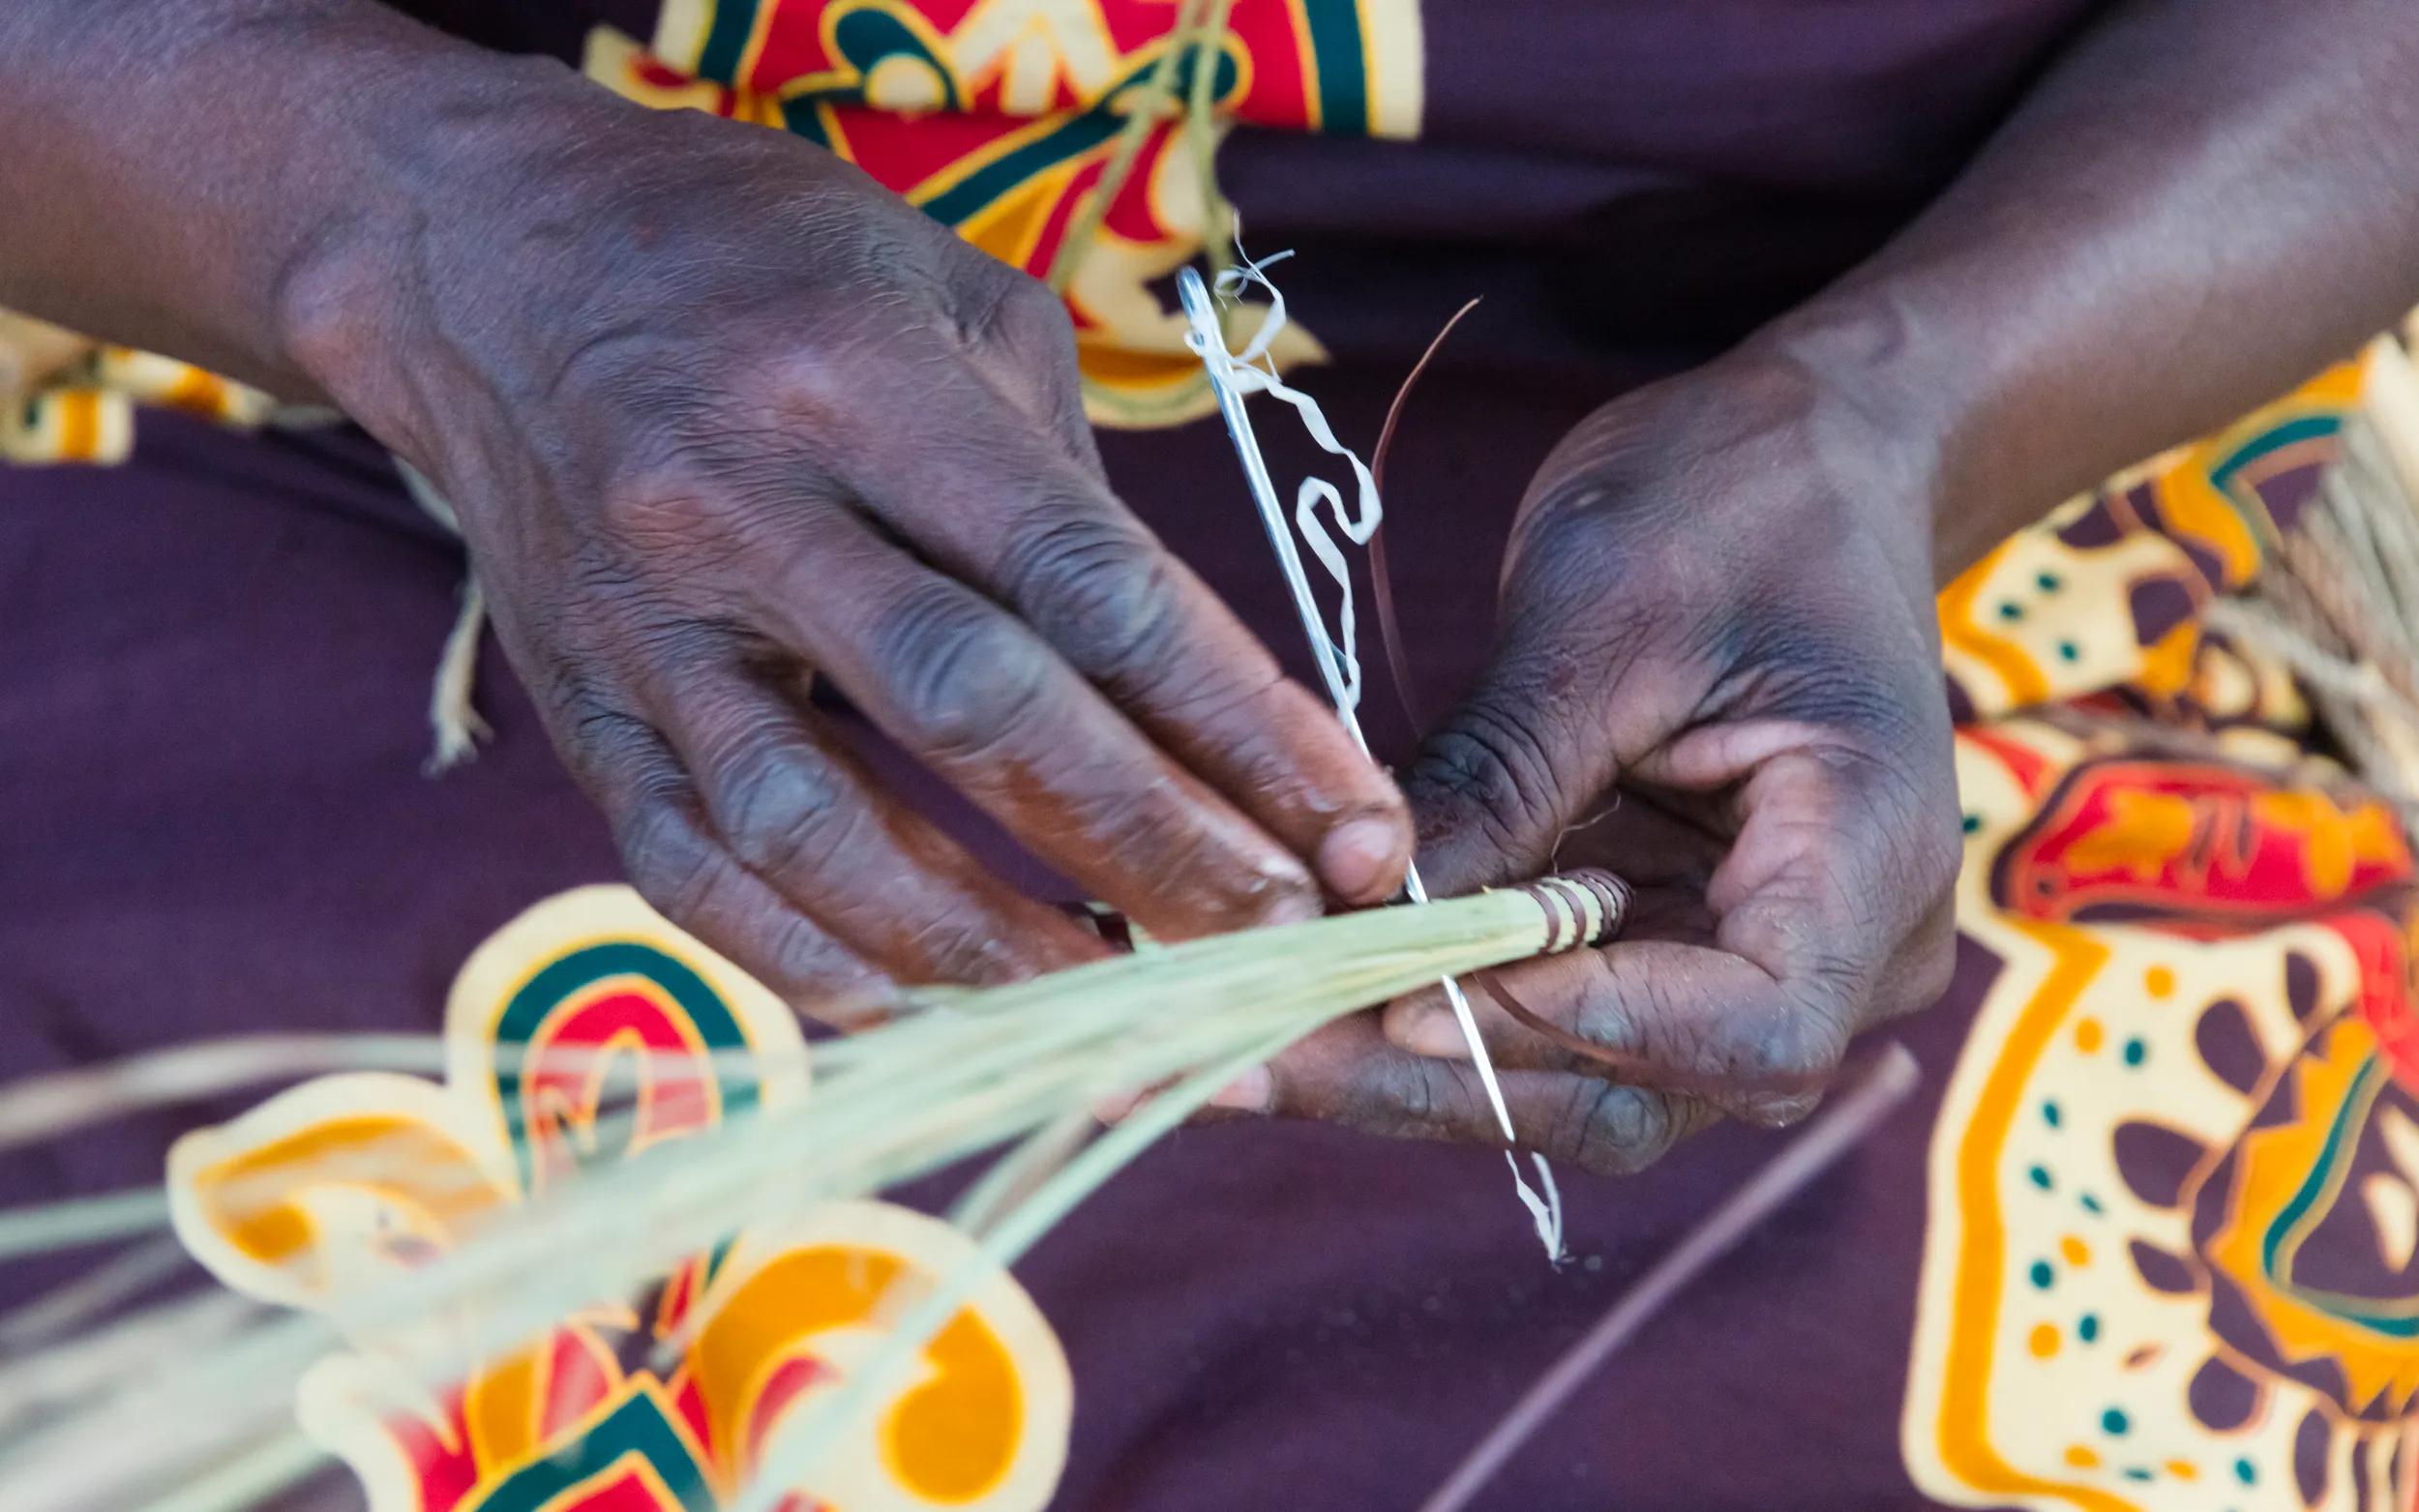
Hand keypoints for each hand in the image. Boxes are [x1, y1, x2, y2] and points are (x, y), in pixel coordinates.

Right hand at [288, 83, 1409, 1016]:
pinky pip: (691, 874)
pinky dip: (818, 961)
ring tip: (1131, 1001)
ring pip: (821, 831)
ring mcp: (640, 624)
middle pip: (977, 715)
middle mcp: (739, 505)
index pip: (1089, 583)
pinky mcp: (578, 709)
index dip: (1239, 722)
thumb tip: (1197, 697)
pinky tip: (933, 1001)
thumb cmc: (766, 261)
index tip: (1352, 822)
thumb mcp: (953, 301)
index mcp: (862, 384)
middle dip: (1154, 847)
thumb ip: (1068, 489)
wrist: (484, 255)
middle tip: (1279, 934)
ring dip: (996, 943)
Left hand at [1253, 352, 1959, 1170]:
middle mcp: (1845, 951)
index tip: (1413, 989)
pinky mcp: (1675, 949)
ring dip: (1424, 1070)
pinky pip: (1559, 1023)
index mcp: (1872, 853)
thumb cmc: (1737, 499)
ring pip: (1587, 1085)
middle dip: (1455, 1077)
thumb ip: (1501, 776)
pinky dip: (1439, 1015)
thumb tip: (1367, 913)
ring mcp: (1758, 962)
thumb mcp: (1604, 611)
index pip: (1752, 1027)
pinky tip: (1307, 1004)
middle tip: (1263, 1058)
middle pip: (1648, 1089)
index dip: (1579, 1028)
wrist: (1809, 462)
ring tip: (1255, 1049)